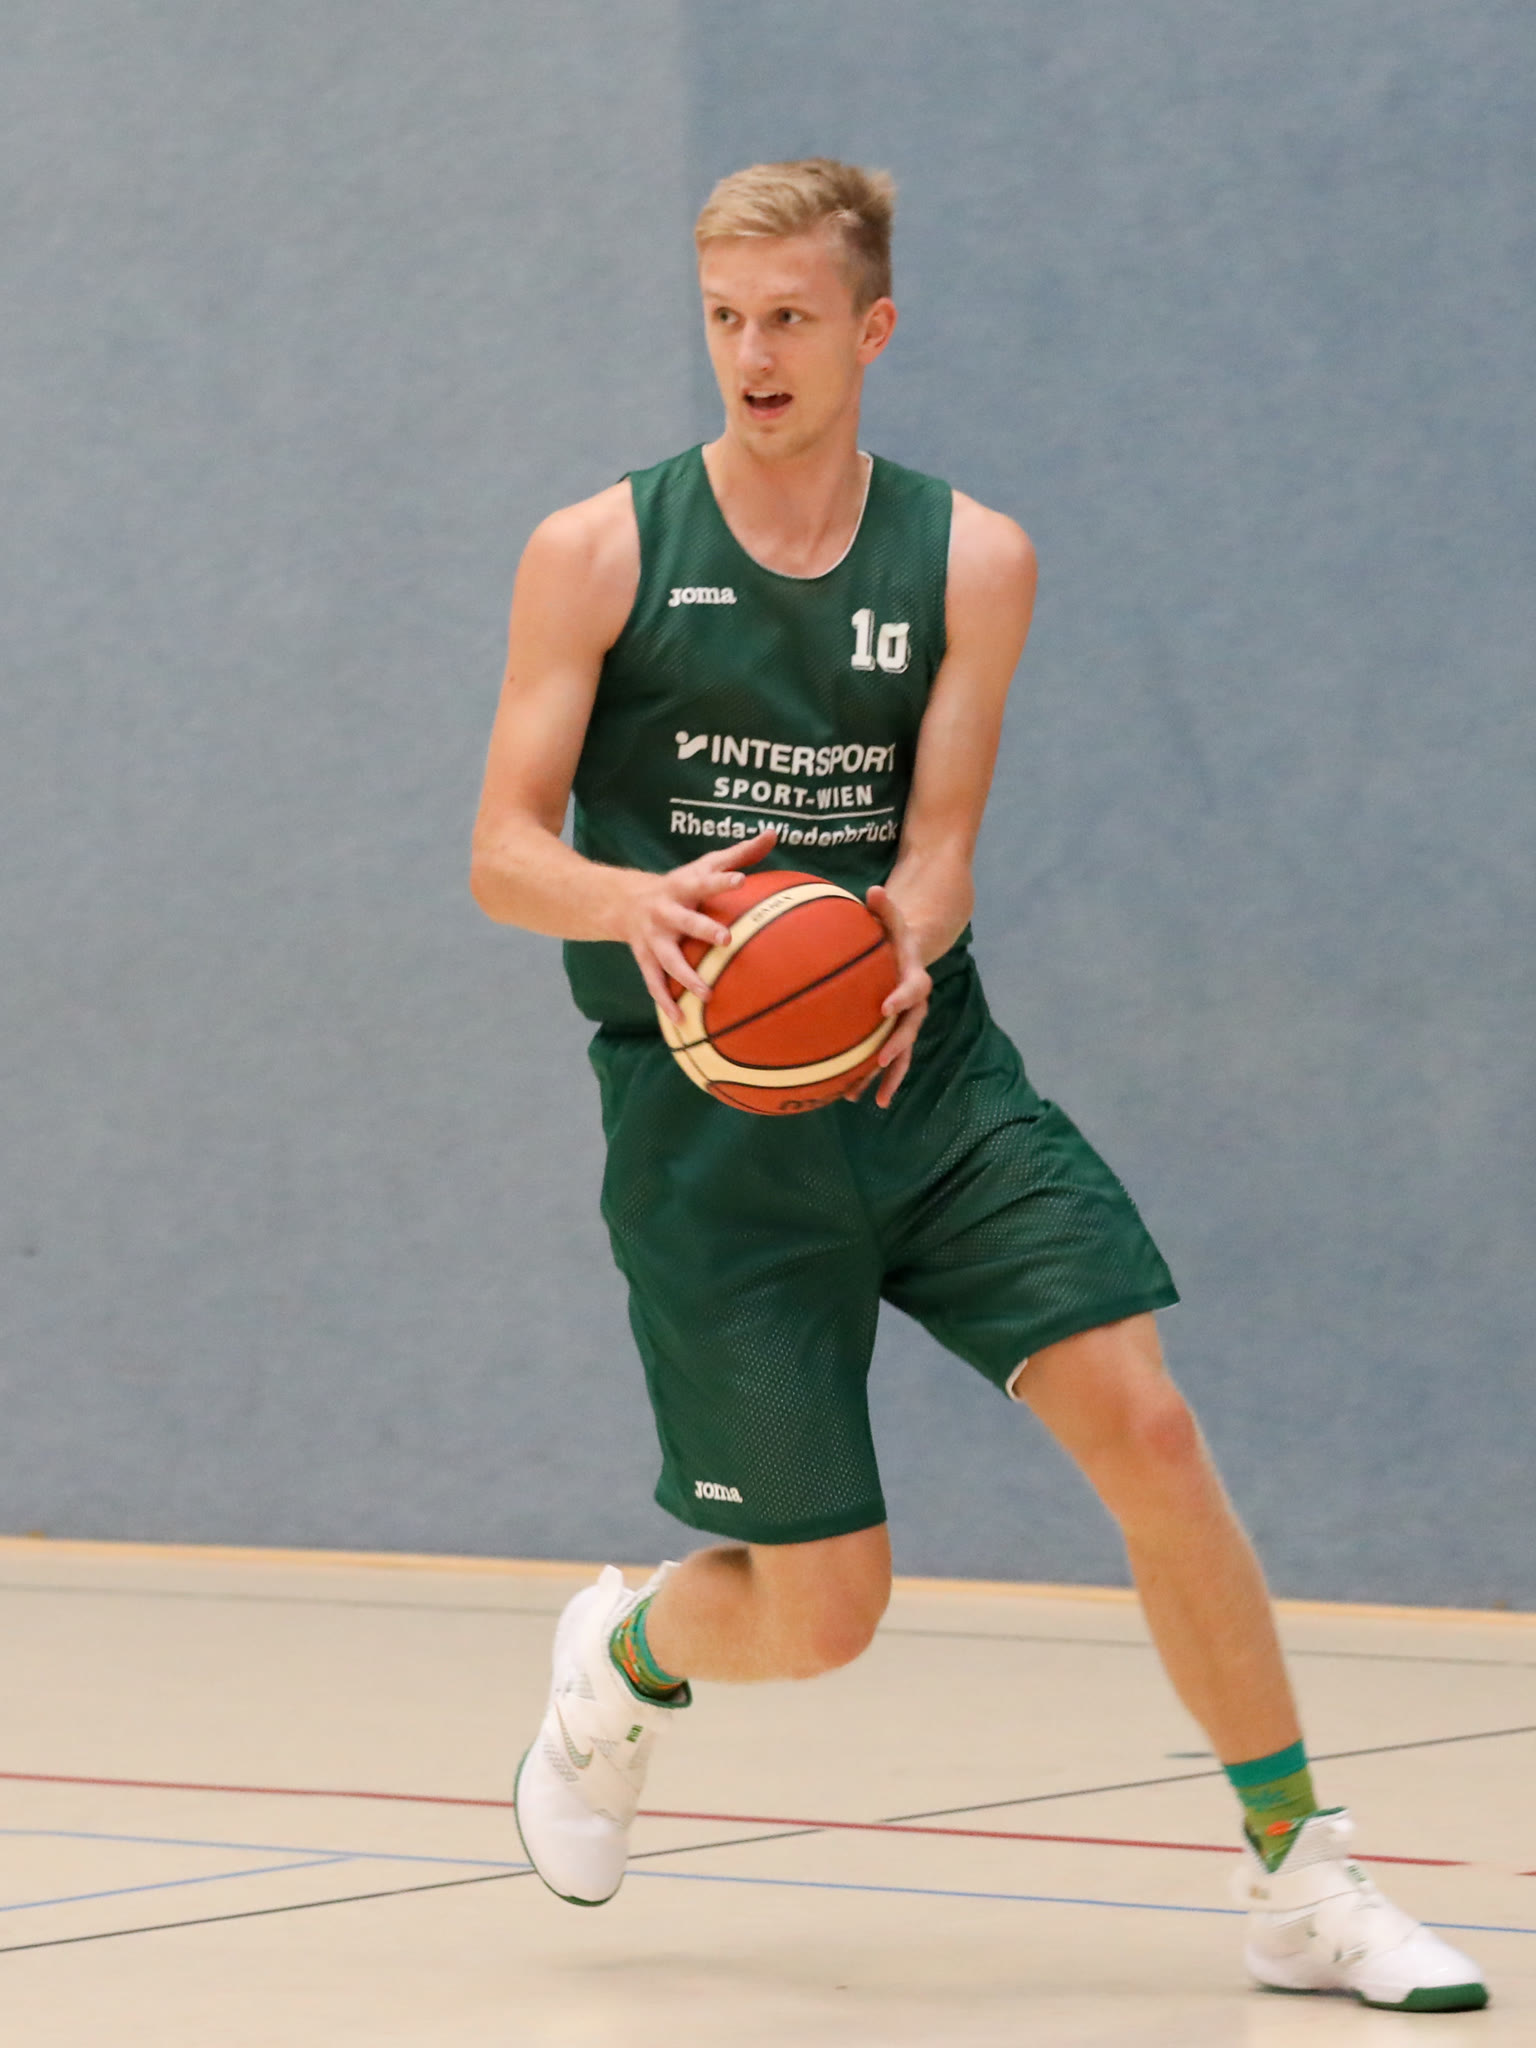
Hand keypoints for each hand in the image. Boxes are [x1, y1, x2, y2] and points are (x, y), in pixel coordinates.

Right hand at [614, 829, 777, 1022]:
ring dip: (686, 977)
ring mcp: (653, 938)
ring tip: (707, 993)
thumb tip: (773, 833)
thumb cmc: (680, 884)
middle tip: (726, 939)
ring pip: (668, 960)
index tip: (740, 880)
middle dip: (703, 929)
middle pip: (685, 921)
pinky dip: (667, 1002)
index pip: (704, 881)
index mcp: (683, 887)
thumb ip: (739, 853)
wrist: (623, 902)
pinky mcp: (645, 959)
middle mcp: (665, 912)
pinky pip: (654, 984)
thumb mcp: (704, 865)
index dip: (721, 880)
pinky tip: (682, 1021)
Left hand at [862, 884, 930, 1106]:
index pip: (914, 988)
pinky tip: (850, 1097)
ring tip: (874, 1100)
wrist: (907, 953)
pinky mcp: (890, 1035)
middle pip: (910, 1029)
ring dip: (888, 1077)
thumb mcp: (890, 918)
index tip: (886, 1007)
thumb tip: (873, 890)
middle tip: (880, 1060)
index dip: (903, 997)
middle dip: (897, 1047)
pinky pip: (883, 1060)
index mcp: (914, 977)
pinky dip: (870, 1079)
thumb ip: (884, 908)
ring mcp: (904, 1023)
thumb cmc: (892, 935)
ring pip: (900, 1054)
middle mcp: (914, 1005)